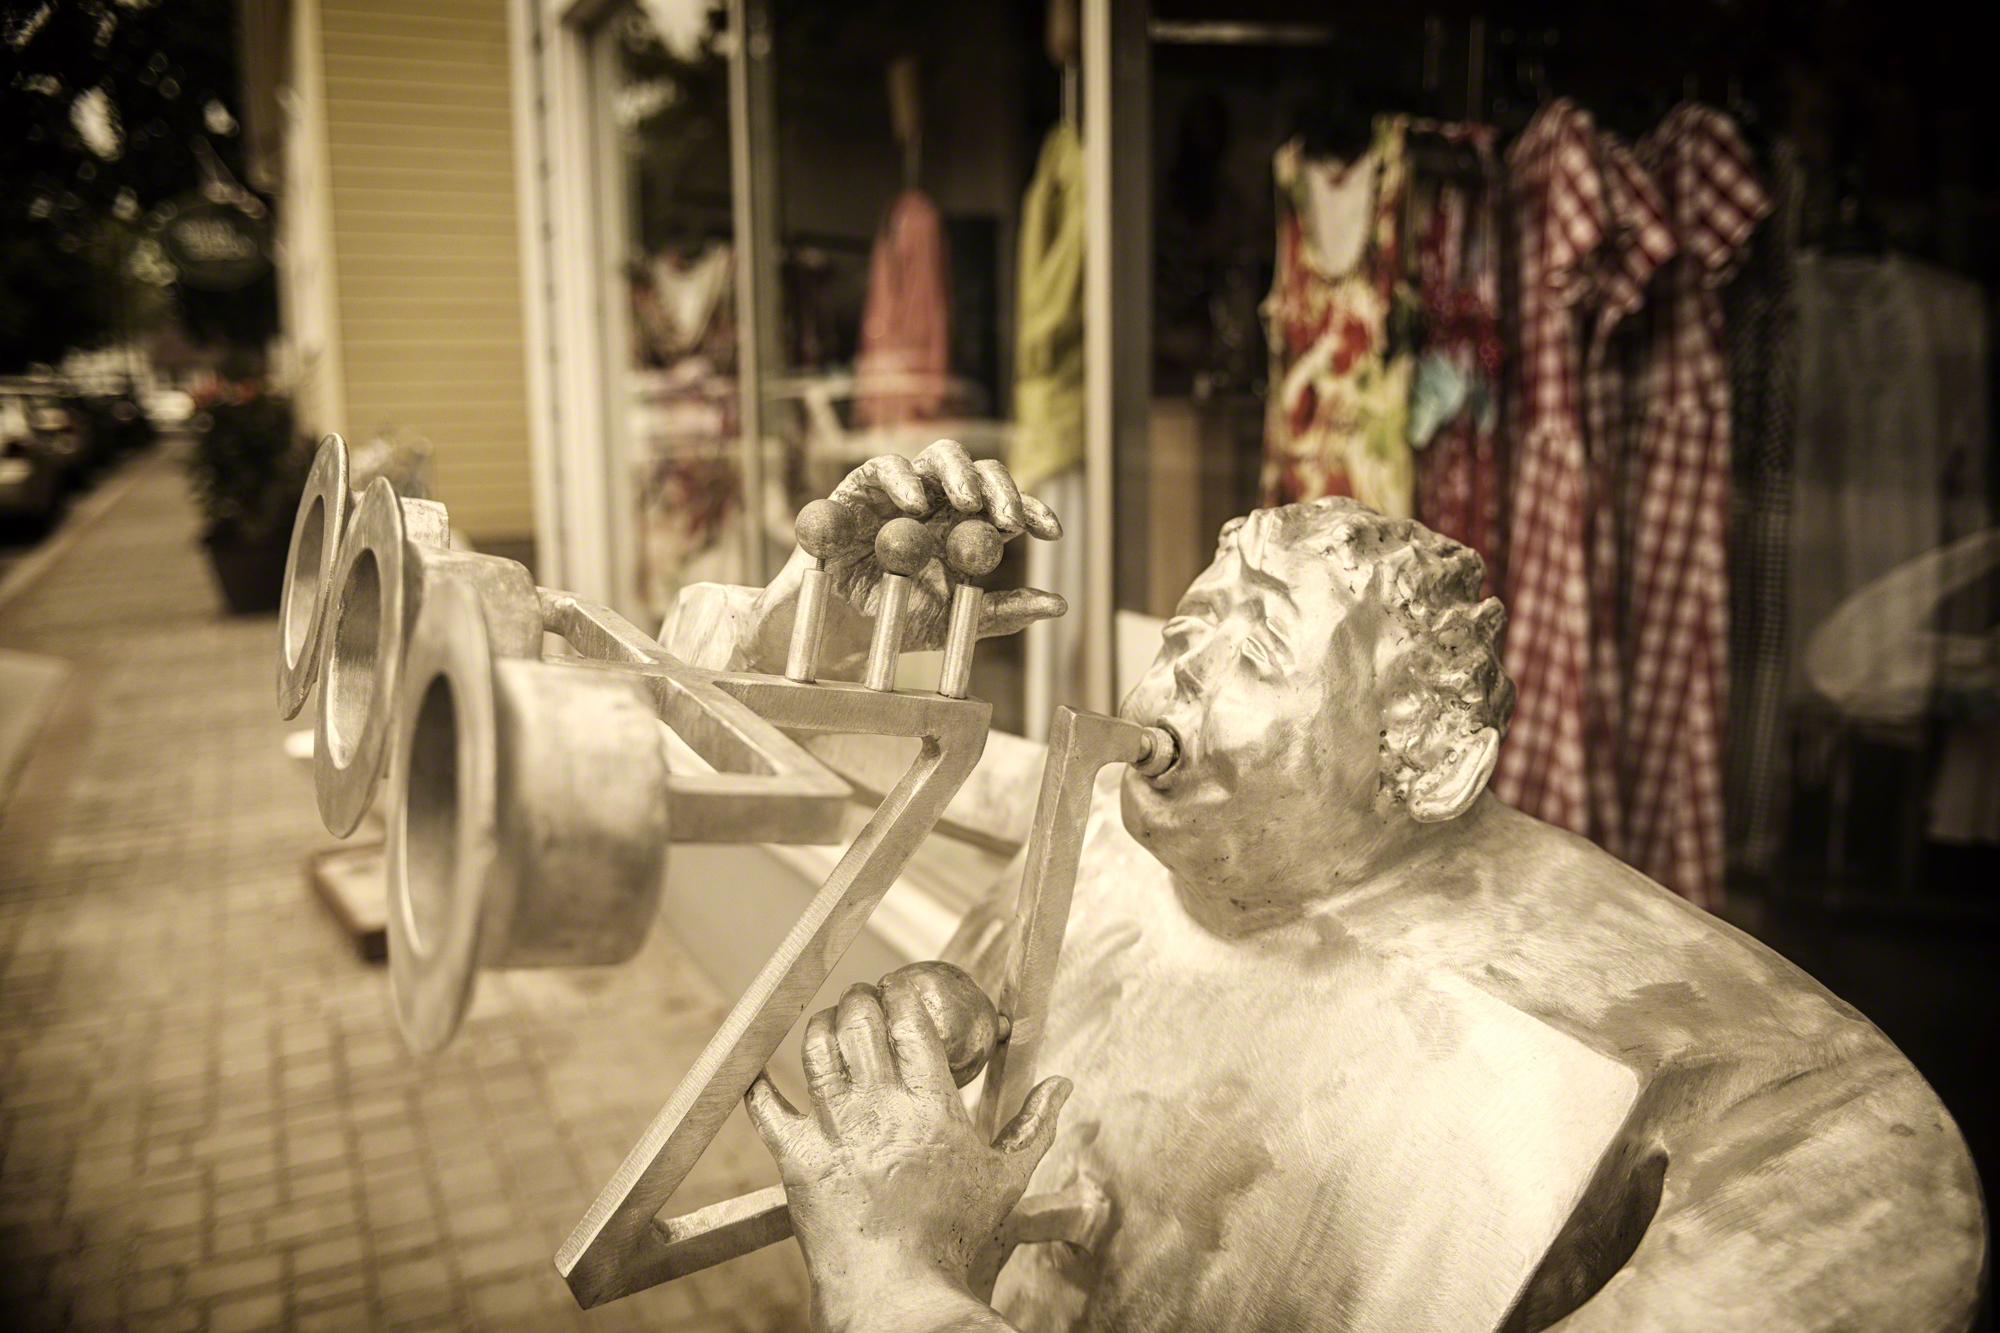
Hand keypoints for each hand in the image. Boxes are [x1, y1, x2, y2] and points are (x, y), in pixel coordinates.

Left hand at [746, 978, 1070, 1332]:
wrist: (902, 1301)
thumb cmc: (957, 1244)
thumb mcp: (1007, 1180)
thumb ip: (1034, 1125)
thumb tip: (1061, 1085)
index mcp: (932, 1105)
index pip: (908, 1017)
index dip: (900, 993)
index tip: (900, 993)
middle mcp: (880, 1108)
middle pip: (858, 1019)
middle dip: (860, 1000)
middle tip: (864, 1004)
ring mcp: (834, 1132)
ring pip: (815, 1048)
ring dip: (822, 1027)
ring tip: (830, 1029)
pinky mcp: (797, 1162)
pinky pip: (766, 1107)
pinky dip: (761, 1085)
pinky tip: (766, 1076)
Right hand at [772, 441, 1068, 667]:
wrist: (835, 630)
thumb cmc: (896, 621)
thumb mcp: (954, 622)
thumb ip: (1002, 613)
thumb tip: (1058, 605)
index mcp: (968, 527)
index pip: (1008, 507)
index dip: (1033, 511)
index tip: (1052, 534)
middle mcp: (942, 501)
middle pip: (982, 472)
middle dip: (1001, 490)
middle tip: (1007, 519)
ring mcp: (903, 490)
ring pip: (942, 456)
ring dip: (960, 473)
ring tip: (969, 501)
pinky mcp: (860, 486)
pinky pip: (885, 467)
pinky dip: (902, 479)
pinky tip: (915, 502)